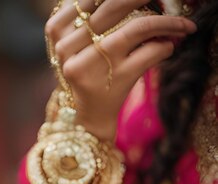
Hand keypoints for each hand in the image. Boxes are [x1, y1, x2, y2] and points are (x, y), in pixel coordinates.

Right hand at [45, 0, 196, 139]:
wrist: (87, 116)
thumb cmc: (85, 72)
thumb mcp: (74, 44)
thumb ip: (88, 16)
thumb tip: (129, 0)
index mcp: (57, 32)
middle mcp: (70, 48)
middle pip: (114, 6)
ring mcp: (94, 64)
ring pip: (138, 27)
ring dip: (167, 21)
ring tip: (181, 24)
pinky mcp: (116, 79)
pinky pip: (150, 52)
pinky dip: (166, 46)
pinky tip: (169, 46)